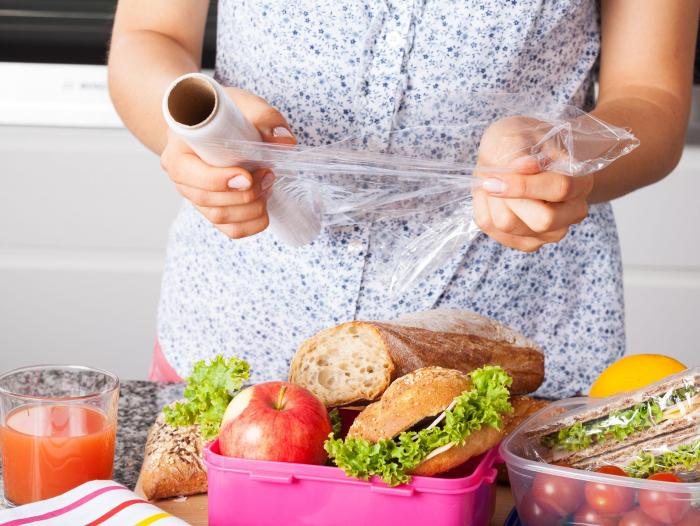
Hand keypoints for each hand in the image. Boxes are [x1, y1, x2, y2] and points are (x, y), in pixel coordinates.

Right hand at [160, 87, 295, 238]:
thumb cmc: (224, 114)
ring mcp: (196, 198)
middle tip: (267, 174)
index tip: (247, 176)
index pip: (186, 174)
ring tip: (267, 184)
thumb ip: (264, 118)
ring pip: (220, 217)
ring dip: (252, 207)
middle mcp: (182, 179)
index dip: (217, 180)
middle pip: (206, 200)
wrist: (213, 124)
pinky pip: (231, 230)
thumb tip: (285, 142)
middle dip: (244, 194)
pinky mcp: (214, 210)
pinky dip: (253, 222)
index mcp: (178, 150)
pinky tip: (264, 203)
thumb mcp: (243, 104)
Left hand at [473, 116, 592, 251]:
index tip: (494, 178)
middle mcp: (572, 212)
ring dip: (491, 202)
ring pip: (509, 226)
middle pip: (542, 220)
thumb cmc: (519, 143)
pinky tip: (493, 197)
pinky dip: (485, 210)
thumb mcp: (517, 134)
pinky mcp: (527, 242)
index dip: (524, 186)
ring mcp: (551, 232)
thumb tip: (526, 166)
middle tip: (493, 180)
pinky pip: (494, 232)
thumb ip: (521, 150)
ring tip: (494, 183)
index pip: (559, 189)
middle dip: (508, 199)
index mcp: (580, 181)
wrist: (511, 155)